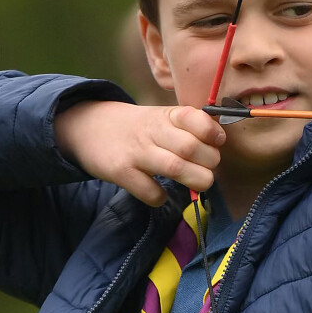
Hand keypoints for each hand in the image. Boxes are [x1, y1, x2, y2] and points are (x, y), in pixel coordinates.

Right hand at [54, 101, 225, 205]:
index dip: (213, 131)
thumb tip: (221, 145)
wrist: (90, 127)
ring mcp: (136, 151)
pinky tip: (161, 193)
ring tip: (199, 182)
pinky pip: (149, 191)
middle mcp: (152, 130)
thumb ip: (189, 128)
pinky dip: (161, 197)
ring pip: (175, 167)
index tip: (218, 141)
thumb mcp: (162, 118)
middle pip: (191, 147)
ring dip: (195, 179)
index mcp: (166, 115)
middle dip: (210, 162)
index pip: (195, 117)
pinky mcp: (120, 171)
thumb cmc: (139, 128)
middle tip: (209, 168)